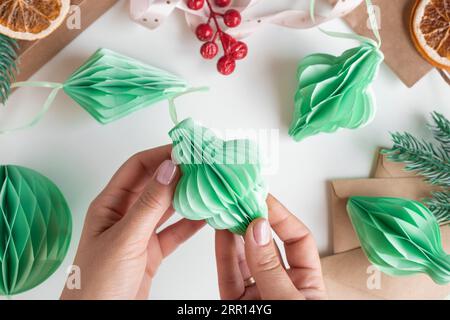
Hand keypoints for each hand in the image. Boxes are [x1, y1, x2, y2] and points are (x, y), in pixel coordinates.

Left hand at [61, 145, 204, 299]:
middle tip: (204, 165)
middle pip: (155, 184)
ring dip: (187, 196)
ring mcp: (140, 233)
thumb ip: (149, 205)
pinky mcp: (152, 251)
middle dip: (178, 173)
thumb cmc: (97, 283)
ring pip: (167, 207)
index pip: (138, 167)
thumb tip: (169, 168)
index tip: (187, 150)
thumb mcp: (125, 238)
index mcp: (110, 204)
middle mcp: (126, 214)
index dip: (161, 155)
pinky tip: (207, 215)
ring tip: (210, 185)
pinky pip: (175, 231)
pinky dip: (191, 223)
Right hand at [215, 194, 326, 299]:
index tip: (263, 198)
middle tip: (241, 200)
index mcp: (307, 284)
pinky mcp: (237, 304)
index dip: (281, 217)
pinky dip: (223, 254)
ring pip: (245, 259)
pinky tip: (221, 234)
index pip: (297, 241)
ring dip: (234, 234)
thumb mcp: (289, 300)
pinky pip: (229, 276)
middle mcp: (282, 287)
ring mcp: (259, 296)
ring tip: (227, 211)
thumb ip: (270, 268)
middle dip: (253, 222)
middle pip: (267, 246)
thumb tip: (257, 230)